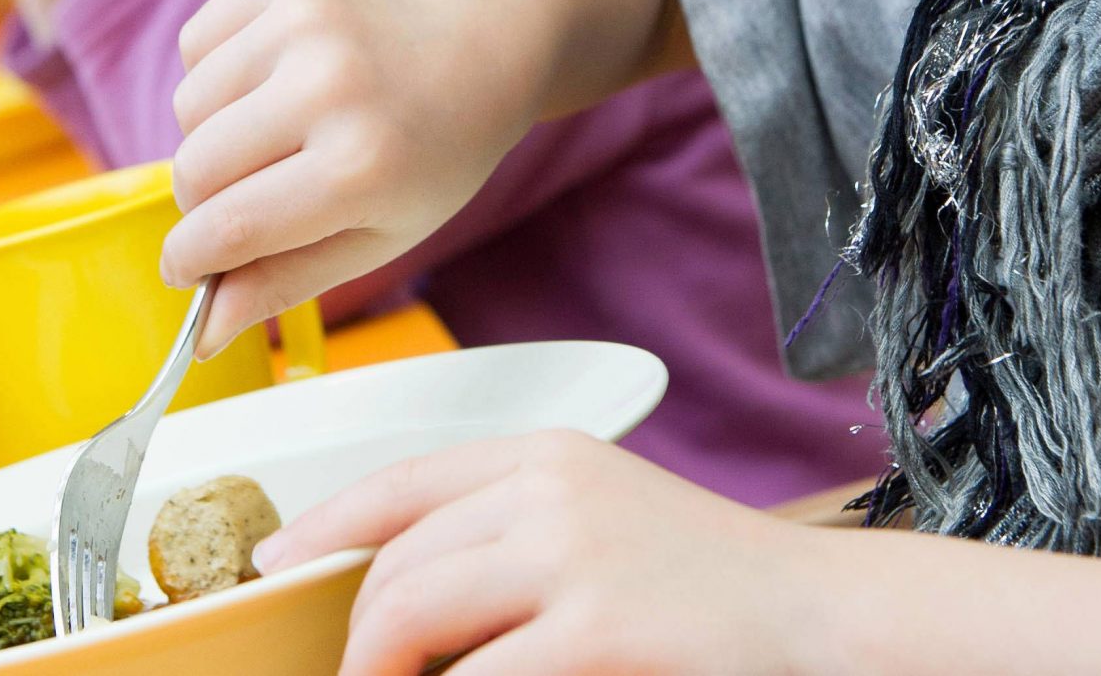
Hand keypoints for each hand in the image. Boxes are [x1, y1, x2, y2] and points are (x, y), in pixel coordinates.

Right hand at [163, 0, 535, 354]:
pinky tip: (271, 78)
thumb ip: (284, 284)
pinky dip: (216, 71)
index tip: (181, 270)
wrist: (474, 47)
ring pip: (188, 106)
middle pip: (196, 167)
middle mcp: (330, 87)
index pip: (229, 227)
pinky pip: (195, 42)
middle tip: (247, 195)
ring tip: (274, 129)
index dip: (189, 260)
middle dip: (202, 199)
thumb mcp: (376, 239)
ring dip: (211, 131)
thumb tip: (203, 334)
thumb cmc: (428, 156)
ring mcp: (306, 24)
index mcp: (360, 167)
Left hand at [260, 432, 826, 675]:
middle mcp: (550, 490)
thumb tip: (394, 596)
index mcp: (548, 456)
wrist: (828, 622)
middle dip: (362, 645)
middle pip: (394, 569)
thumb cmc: (712, 590)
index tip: (272, 570)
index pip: (399, 482)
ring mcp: (574, 558)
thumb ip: (508, 540)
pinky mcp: (597, 630)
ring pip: (411, 621)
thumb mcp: (603, 527)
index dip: (321, 528)